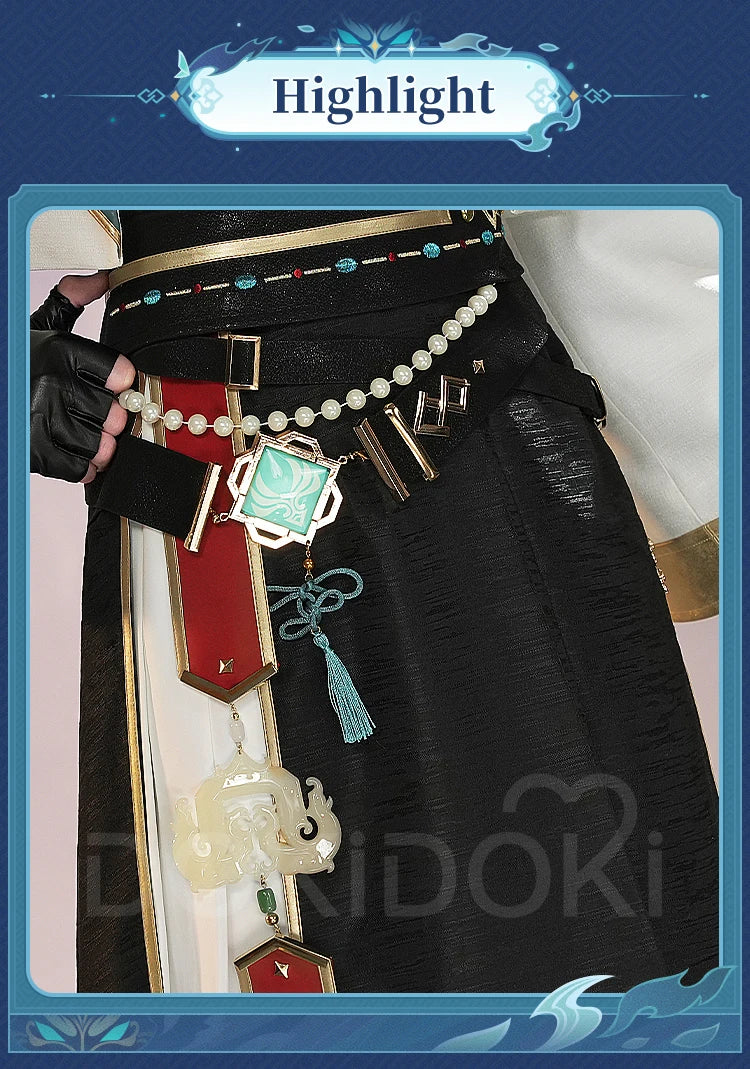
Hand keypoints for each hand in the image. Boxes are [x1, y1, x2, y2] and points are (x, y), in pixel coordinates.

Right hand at [30, 272, 135, 482]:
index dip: (124, 382)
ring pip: (99, 444)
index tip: (120, 384)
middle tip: (108, 414)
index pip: (118, 373)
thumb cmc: (12, 359)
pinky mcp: (33, 452)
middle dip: (114, 417)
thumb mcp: (35, 325)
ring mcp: (40, 421)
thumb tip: (104, 277)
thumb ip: (69, 301)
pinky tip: (79, 451)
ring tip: (95, 434)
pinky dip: (84, 465)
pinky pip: (76, 468)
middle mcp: (50, 385)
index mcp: (59, 351)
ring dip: (102, 443)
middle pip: (114, 414)